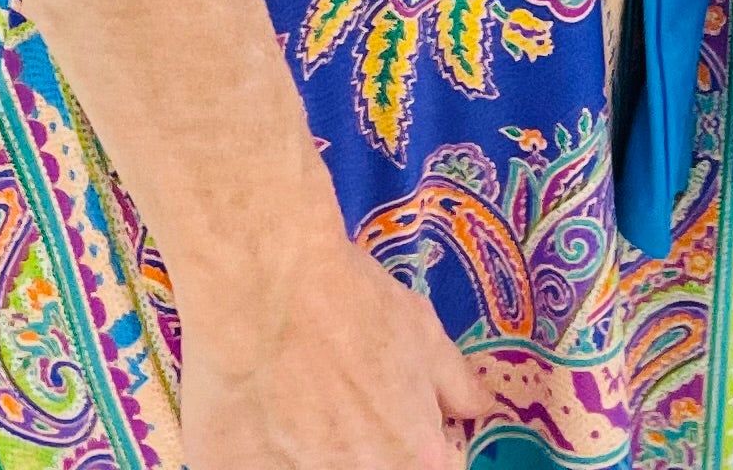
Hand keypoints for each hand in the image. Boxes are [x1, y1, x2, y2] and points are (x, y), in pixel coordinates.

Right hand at [178, 229, 491, 467]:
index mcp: (415, 460)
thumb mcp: (421, 330)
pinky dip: (259, 450)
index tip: (394, 420)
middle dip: (362, 450)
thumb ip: (456, 383)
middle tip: (336, 406)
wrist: (265, 281)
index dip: (416, 446)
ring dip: (309, 450)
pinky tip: (255, 410)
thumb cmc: (349, 300)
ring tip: (295, 404)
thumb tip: (477, 409)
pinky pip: (256, 466)